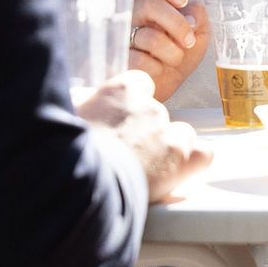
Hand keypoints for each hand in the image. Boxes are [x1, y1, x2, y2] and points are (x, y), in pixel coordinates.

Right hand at [78, 69, 211, 202]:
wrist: (79, 182)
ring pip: (181, 135)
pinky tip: (176, 174)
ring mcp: (168, 132)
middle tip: (127, 155)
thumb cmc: (64, 152)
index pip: (139, 84)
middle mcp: (149, 106)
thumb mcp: (65, 115)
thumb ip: (80, 105)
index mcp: (120, 91)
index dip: (132, 106)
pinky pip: (203, 154)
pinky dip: (193, 163)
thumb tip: (76, 101)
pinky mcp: (182, 158)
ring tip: (148, 170)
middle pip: (157, 115)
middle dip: (145, 134)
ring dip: (168, 150)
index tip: (122, 122)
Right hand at [126, 0, 207, 101]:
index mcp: (150, 0)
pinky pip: (140, 60)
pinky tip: (158, 70)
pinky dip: (158, 68)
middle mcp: (133, 13)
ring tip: (175, 59)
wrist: (164, 86)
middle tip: (189, 40)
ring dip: (172, 52)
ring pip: (149, 36)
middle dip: (177, 24)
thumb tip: (193, 12)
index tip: (182, 1)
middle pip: (151, 5)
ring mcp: (123, 36)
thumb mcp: (198, 34)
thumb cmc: (178, 54)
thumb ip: (200, 17)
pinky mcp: (119, 59)